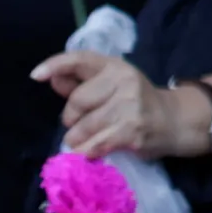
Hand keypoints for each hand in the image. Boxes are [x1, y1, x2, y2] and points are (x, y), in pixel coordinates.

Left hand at [32, 51, 196, 158]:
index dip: (56, 65)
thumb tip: (52, 78)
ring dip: (78, 141)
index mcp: (116, 67)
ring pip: (81, 129)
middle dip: (72, 119)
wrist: (175, 121)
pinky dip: (87, 153)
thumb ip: (82, 83)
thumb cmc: (136, 103)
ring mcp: (129, 106)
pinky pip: (92, 146)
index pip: (81, 59)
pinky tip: (95, 151)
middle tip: (85, 124)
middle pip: (76, 103)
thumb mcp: (112, 86)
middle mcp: (124, 81)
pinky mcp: (132, 130)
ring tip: (92, 139)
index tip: (35, 76)